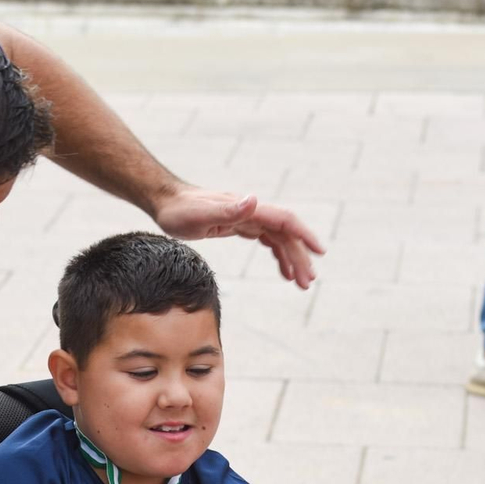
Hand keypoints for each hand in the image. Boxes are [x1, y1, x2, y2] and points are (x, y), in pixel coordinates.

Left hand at [152, 184, 324, 289]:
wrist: (165, 202)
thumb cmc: (179, 210)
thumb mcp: (200, 214)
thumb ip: (228, 210)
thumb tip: (253, 200)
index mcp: (249, 210)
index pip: (285, 221)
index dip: (304, 235)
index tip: (319, 252)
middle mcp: (252, 212)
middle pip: (285, 235)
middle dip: (300, 258)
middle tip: (309, 283)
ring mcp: (247, 218)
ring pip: (279, 239)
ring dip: (292, 260)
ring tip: (302, 283)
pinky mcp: (240, 226)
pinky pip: (267, 240)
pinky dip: (278, 256)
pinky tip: (284, 272)